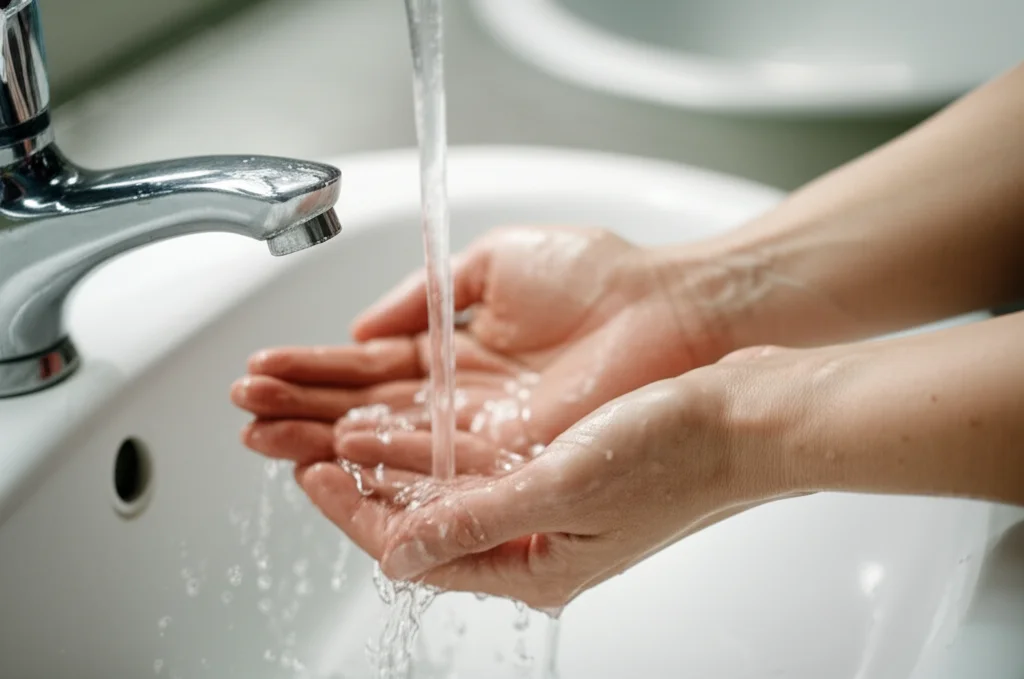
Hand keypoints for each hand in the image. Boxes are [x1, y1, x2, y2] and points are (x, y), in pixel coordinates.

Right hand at [231, 225, 727, 467]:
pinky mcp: (513, 459)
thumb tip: (363, 321)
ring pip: (389, 441)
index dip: (317, 368)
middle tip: (244, 407)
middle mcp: (464, 399)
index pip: (372, 366)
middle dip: (303, 407)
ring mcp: (486, 434)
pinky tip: (329, 452)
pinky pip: (436, 466)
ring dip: (322, 436)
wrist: (671, 310)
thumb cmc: (600, 277)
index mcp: (460, 349)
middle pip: (369, 409)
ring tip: (262, 433)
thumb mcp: (495, 262)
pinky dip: (381, 459)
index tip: (263, 366)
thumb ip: (425, 294)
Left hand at [293, 342, 827, 608]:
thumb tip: (398, 553)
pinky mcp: (558, 467)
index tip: (310, 471)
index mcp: (536, 566)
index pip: (420, 550)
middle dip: (358, 486)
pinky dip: (434, 442)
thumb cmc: (676, 456)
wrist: (744, 417)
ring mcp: (546, 505)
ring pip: (443, 488)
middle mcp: (535, 542)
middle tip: (301, 446)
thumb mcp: (564, 489)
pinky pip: (476, 461)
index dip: (356, 512)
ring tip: (336, 429)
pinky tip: (406, 419)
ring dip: (389, 459)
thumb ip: (476, 520)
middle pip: (422, 521)